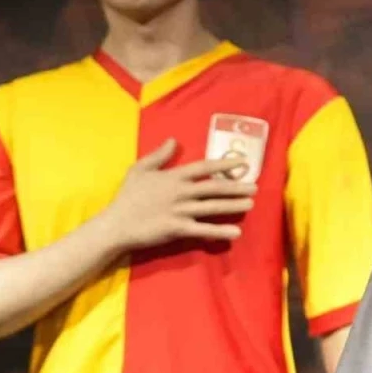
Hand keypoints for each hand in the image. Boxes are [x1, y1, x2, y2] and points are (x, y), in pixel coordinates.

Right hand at [98, 138, 255, 252]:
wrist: (115, 224)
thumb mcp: (140, 169)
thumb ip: (159, 155)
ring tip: (250, 204)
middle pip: (213, 188)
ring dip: (233, 206)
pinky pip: (203, 230)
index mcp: (173, 176)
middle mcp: (180, 192)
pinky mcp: (177, 229)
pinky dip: (220, 231)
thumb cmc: (127, 197)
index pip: (204, 167)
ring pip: (212, 207)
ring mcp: (180, 211)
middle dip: (236, 187)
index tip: (243, 163)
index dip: (224, 165)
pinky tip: (235, 232)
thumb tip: (173, 139)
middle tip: (255, 186)